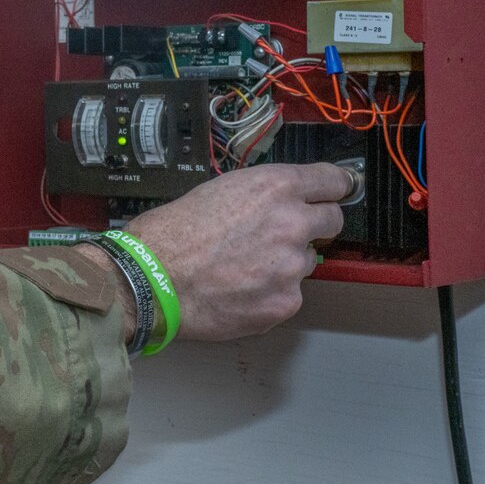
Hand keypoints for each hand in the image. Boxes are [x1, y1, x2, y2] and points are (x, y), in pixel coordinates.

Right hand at [122, 162, 350, 341]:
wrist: (150, 279)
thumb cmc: (172, 234)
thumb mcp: (219, 190)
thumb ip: (261, 196)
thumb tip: (283, 203)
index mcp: (276, 186)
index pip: (334, 181)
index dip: (332, 188)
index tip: (332, 193)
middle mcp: (293, 223)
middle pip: (332, 220)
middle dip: (313, 225)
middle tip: (282, 235)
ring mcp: (292, 266)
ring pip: (306, 261)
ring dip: (284, 263)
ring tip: (241, 268)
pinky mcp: (286, 302)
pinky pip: (289, 294)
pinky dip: (269, 294)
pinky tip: (238, 290)